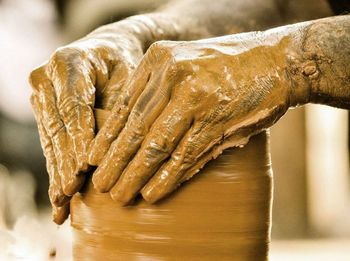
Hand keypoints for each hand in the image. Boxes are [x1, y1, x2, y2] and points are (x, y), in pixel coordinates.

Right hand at [29, 21, 143, 223]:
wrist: (105, 51)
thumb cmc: (122, 64)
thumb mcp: (127, 76)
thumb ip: (119, 107)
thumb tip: (117, 150)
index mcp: (68, 62)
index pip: (73, 105)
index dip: (78, 137)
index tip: (84, 166)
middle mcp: (46, 79)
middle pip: (57, 126)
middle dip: (65, 161)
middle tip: (71, 189)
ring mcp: (40, 96)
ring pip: (50, 139)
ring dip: (57, 171)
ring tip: (61, 202)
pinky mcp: (43, 112)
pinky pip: (49, 144)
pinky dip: (55, 169)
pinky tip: (57, 197)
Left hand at [90, 34, 294, 204]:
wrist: (278, 60)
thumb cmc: (228, 67)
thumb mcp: (186, 64)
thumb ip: (160, 92)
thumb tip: (135, 137)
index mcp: (159, 60)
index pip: (125, 105)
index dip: (107, 136)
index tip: (94, 159)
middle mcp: (173, 75)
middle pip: (135, 127)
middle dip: (116, 161)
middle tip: (102, 185)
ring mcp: (195, 97)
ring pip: (156, 145)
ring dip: (136, 174)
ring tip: (120, 195)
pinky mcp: (217, 119)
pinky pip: (185, 155)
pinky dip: (167, 177)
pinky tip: (152, 194)